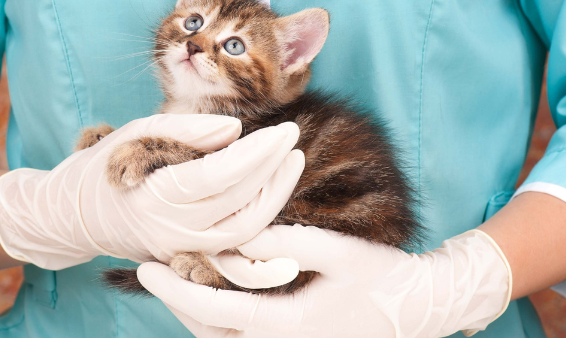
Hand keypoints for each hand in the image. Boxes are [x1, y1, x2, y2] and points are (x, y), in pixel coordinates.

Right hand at [0, 114, 303, 269]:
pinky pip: (236, 247)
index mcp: (154, 195)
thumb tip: (236, 130)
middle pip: (240, 203)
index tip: (284, 130)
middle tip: (291, 137)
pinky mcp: (190, 258)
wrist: (76, 216)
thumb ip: (187, 128)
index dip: (258, 153)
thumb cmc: (106, 166)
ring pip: (245, 231)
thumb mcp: (137, 133)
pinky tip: (274, 192)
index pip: (220, 175)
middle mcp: (171, 231)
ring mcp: (182, 250)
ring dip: (275, 196)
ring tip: (290, 161)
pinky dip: (261, 222)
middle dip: (273, 168)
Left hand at [138, 225, 511, 337]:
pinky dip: (218, 319)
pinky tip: (214, 291)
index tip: (147, 267)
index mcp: (287, 325)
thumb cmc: (382, 277)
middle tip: (155, 269)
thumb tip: (239, 237)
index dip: (175, 289)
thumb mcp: (337, 252)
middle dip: (176, 303)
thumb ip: (286, 242)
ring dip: (195, 312)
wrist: (417, 309)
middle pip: (208, 332)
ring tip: (178, 278)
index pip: (214, 310)